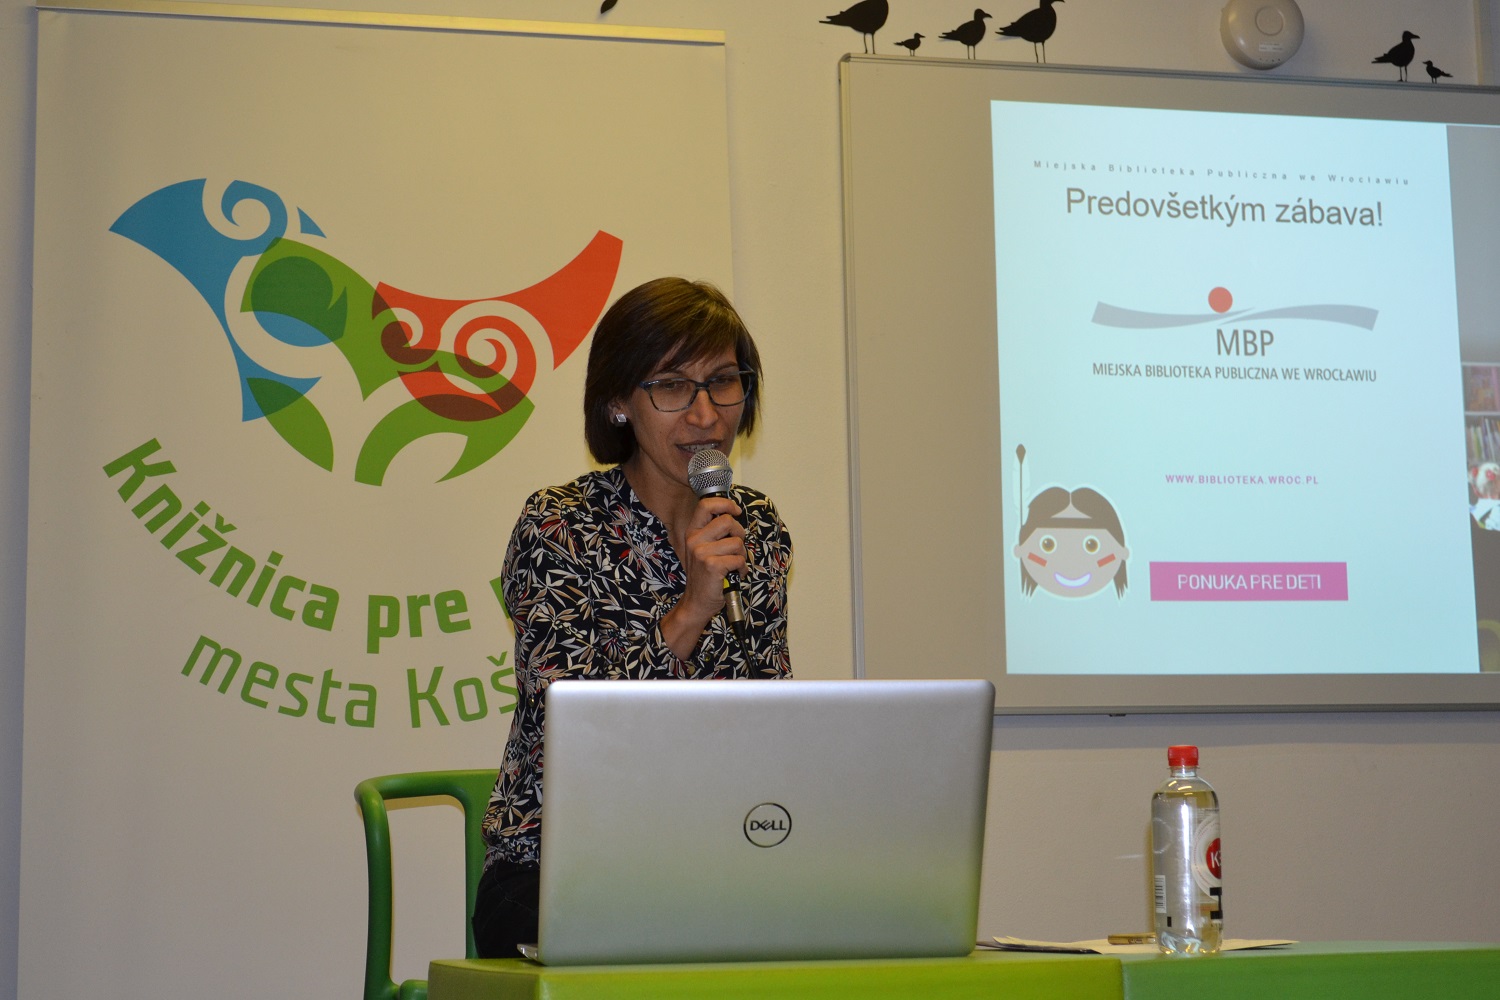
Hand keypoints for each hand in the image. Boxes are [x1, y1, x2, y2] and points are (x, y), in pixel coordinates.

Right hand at [662, 495, 743, 657]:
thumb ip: (713, 532)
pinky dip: (742, 569)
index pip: (706, 505)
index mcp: (693, 533)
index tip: (735, 511)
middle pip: (728, 521)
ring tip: (733, 565)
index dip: (725, 503)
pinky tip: (734, 574)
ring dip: (741, 555)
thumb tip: (732, 516)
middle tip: (736, 548)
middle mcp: (695, 540)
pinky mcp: (713, 566)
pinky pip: (739, 559)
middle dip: (739, 534)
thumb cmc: (705, 576)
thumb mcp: (703, 549)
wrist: (697, 602)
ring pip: (737, 542)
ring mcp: (702, 553)